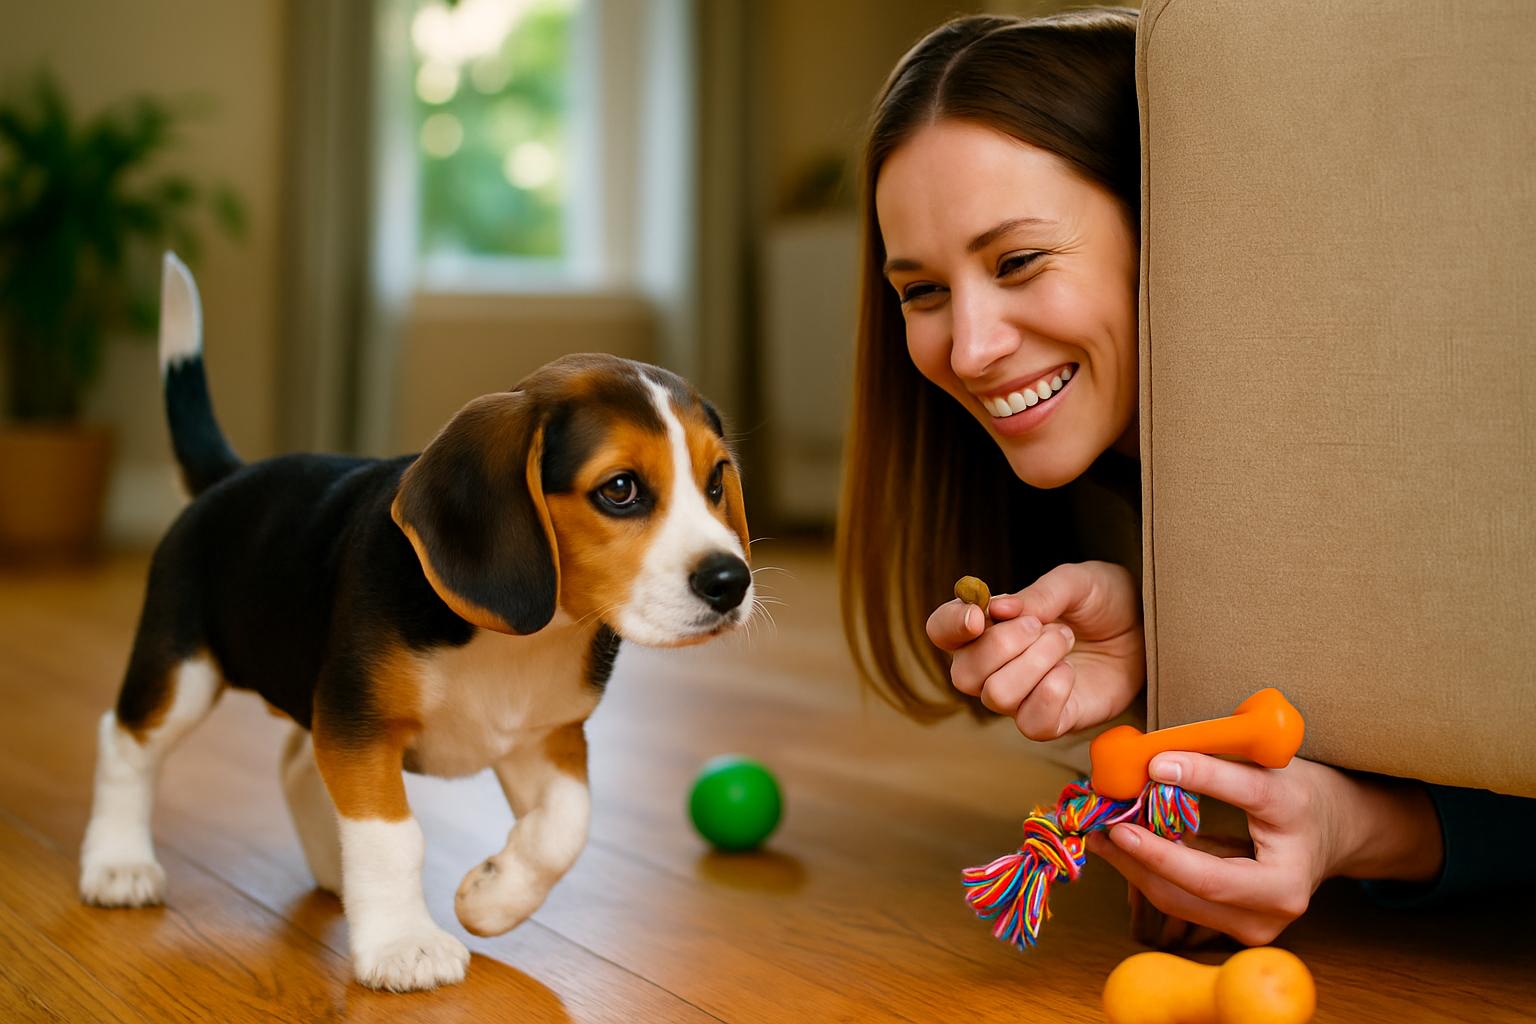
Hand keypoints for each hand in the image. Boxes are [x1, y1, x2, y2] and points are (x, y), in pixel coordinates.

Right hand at [925, 561, 1143, 739]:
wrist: (1145, 627)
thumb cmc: (1103, 601)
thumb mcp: (1075, 582)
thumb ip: (1039, 594)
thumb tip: (1000, 609)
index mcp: (987, 627)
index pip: (941, 631)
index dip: (950, 626)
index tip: (980, 616)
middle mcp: (994, 667)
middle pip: (964, 673)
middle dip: (1004, 645)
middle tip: (1043, 625)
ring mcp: (1022, 698)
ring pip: (997, 696)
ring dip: (1034, 663)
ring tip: (1064, 641)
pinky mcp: (1053, 721)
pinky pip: (1033, 724)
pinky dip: (1051, 695)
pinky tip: (1070, 674)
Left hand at [1087, 753, 1442, 946]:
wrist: (1331, 835)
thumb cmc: (1295, 794)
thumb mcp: (1266, 765)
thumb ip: (1216, 761)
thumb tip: (1152, 760)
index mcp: (1297, 831)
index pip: (1250, 798)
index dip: (1203, 778)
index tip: (1155, 762)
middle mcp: (1285, 894)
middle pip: (1203, 879)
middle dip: (1146, 852)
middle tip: (1105, 823)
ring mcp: (1262, 923)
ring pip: (1182, 899)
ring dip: (1134, 867)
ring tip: (1100, 834)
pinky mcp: (1240, 931)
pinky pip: (1181, 904)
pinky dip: (1147, 876)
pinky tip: (1121, 849)